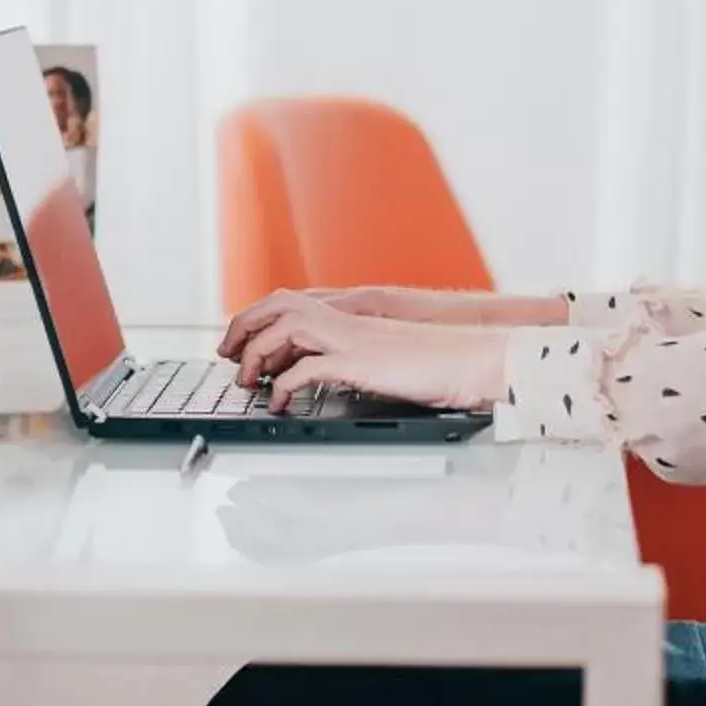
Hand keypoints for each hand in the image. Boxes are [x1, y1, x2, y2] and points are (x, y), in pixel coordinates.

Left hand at [221, 297, 509, 413]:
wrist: (477, 360)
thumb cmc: (442, 363)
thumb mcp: (388, 357)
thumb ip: (356, 356)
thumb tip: (325, 372)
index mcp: (355, 316)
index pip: (292, 301)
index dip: (260, 318)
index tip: (241, 342)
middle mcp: (350, 319)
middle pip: (280, 303)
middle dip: (245, 325)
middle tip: (228, 354)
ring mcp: (355, 338)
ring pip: (286, 327)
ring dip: (258, 353)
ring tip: (250, 381)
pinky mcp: (362, 363)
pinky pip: (308, 368)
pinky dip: (285, 386)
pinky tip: (281, 403)